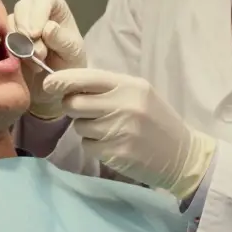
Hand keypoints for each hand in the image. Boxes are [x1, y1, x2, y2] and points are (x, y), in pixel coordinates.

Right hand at [7, 0, 86, 119]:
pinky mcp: (6, 39)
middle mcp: (36, 11)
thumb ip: (62, 40)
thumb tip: (48, 28)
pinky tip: (22, 64)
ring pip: (9, 22)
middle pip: (22, 7)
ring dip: (19, 44)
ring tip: (36, 62)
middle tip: (37, 54)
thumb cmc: (70, 64)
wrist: (56, 86)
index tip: (37, 34)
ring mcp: (19, 24)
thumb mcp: (72, 53)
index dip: (38, 12)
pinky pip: (0, 38)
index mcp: (55, 8)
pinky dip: (9, 51)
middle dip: (26, 30)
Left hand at [43, 68, 214, 199]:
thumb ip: (107, 87)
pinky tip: (114, 144)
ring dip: (87, 129)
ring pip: (78, 126)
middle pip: (74, 103)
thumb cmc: (156, 120)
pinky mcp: (115, 152)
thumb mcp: (138, 93)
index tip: (49, 84)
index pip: (86, 77)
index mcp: (129, 85)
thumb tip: (67, 84)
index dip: (62, 80)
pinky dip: (95, 146)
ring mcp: (119, 130)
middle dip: (73, 108)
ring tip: (110, 130)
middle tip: (88, 112)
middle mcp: (123, 105)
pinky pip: (88, 145)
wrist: (182, 154)